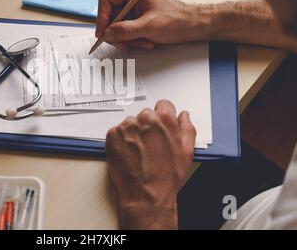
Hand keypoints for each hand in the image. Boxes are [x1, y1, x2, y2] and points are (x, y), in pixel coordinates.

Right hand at [96, 0, 212, 49]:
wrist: (192, 26)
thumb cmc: (176, 20)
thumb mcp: (148, 27)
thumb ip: (125, 30)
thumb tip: (107, 33)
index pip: (106, 0)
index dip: (101, 18)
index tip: (103, 34)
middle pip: (110, 16)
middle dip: (117, 33)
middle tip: (123, 44)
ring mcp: (133, 9)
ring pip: (117, 26)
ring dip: (127, 39)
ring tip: (143, 42)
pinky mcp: (136, 19)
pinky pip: (126, 31)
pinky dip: (133, 40)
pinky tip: (146, 42)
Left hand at [106, 100, 195, 228]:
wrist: (146, 194)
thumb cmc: (166, 177)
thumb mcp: (187, 152)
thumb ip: (187, 128)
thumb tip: (184, 116)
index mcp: (164, 119)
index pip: (163, 105)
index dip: (163, 117)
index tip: (160, 127)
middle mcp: (145, 119)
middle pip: (146, 115)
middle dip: (148, 127)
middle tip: (150, 146)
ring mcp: (127, 126)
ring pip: (131, 124)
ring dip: (133, 133)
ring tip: (139, 153)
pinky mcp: (112, 135)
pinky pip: (117, 132)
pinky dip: (121, 141)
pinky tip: (129, 155)